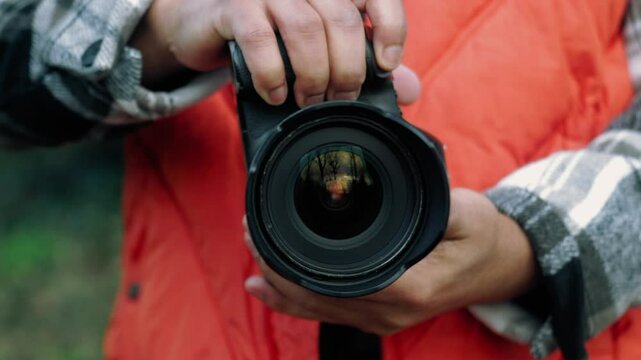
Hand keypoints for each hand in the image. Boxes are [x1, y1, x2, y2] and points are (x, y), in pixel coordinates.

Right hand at [129, 0, 407, 106]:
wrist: (207, 24)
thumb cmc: (272, 35)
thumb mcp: (322, 47)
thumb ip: (365, 62)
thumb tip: (409, 89)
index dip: (390, 27)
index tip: (386, 65)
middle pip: (342, 19)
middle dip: (347, 70)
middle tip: (339, 99)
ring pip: (305, 30)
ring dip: (312, 76)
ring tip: (308, 100)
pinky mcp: (235, 5)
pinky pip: (259, 39)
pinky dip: (273, 75)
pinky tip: (276, 94)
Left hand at [243, 189, 537, 334]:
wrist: (500, 266)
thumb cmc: (484, 238)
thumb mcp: (467, 211)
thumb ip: (435, 202)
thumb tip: (398, 185)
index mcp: (411, 287)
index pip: (338, 281)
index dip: (295, 263)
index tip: (268, 233)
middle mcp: (391, 310)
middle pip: (319, 298)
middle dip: (279, 268)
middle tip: (252, 232)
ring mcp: (384, 317)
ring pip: (318, 309)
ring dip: (282, 285)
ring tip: (254, 258)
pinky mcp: (379, 312)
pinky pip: (328, 312)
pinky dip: (294, 302)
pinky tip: (266, 290)